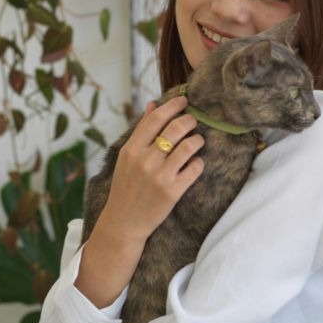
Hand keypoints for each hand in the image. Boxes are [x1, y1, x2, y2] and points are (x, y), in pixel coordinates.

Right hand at [96, 95, 204, 242]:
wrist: (124, 222)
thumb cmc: (126, 187)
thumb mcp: (127, 158)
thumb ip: (141, 131)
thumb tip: (152, 105)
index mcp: (131, 149)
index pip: (155, 119)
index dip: (173, 106)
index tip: (184, 101)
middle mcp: (145, 160)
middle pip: (175, 128)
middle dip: (190, 120)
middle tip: (194, 121)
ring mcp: (160, 176)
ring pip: (189, 146)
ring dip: (198, 140)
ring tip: (198, 142)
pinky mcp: (173, 191)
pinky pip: (195, 168)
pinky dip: (199, 163)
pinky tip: (195, 163)